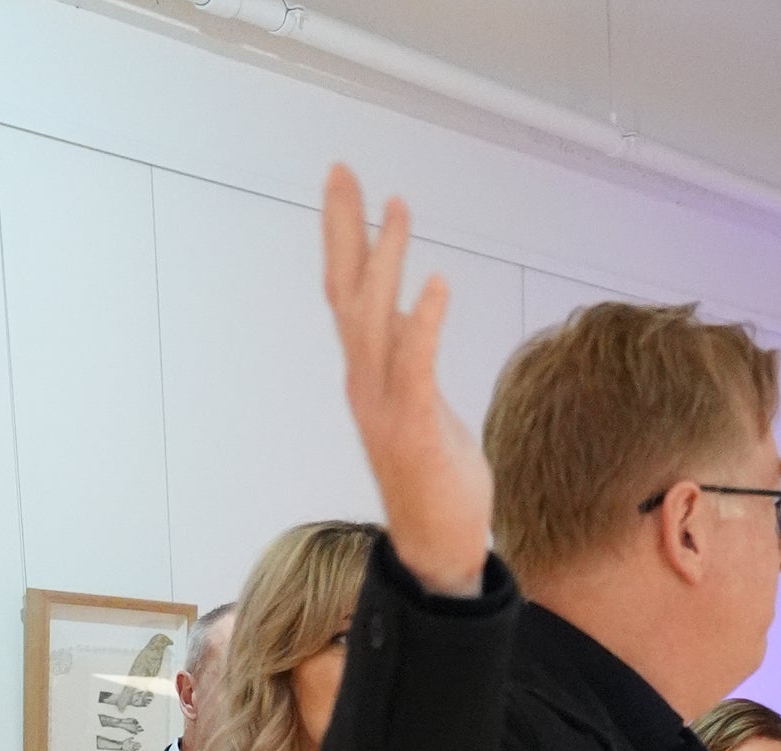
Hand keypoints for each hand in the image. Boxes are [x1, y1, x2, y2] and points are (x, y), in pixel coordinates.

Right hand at [322, 166, 492, 595]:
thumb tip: (410, 314)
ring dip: (385, 261)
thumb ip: (410, 359)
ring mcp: (386, 405)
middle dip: (344, 229)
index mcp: (368, 376)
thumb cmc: (436, 482)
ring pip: (375, 319)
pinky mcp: (416, 427)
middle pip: (346, 291)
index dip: (344, 239)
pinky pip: (416, 364)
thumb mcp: (422, 405)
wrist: (438, 550)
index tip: (345, 186)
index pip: (347, 294)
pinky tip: (438, 283)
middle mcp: (366, 383)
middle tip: (343, 170)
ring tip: (397, 207)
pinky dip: (425, 322)